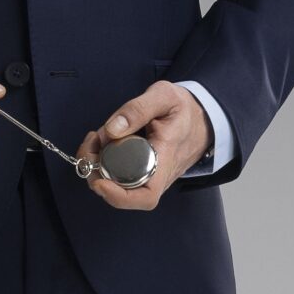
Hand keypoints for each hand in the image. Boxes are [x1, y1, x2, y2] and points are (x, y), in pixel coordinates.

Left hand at [75, 82, 212, 211]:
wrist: (202, 119)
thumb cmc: (184, 109)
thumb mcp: (164, 96)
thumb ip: (137, 109)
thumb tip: (112, 130)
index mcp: (166, 159)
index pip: (146, 195)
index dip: (118, 197)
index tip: (99, 181)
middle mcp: (158, 175)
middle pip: (122, 192)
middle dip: (97, 173)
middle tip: (91, 143)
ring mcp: (149, 176)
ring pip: (117, 183)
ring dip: (98, 164)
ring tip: (96, 138)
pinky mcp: (142, 171)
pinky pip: (119, 174)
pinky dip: (104, 160)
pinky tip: (103, 141)